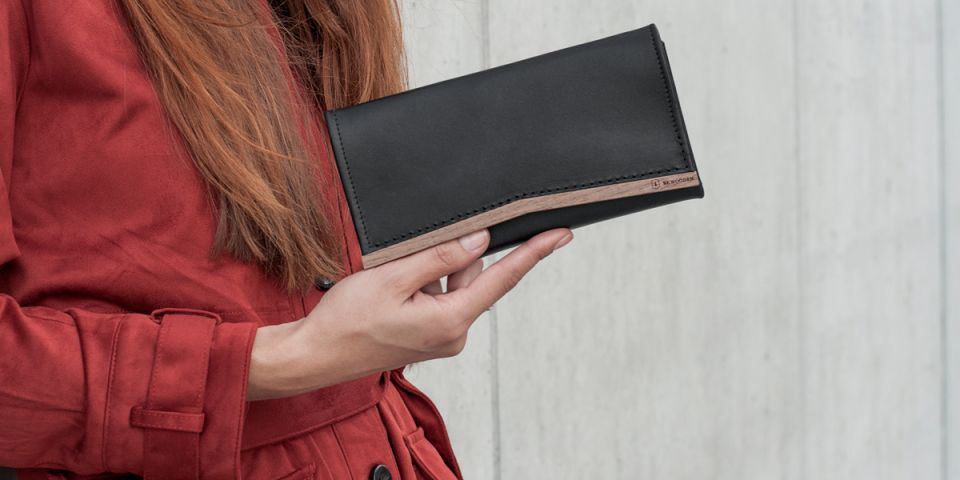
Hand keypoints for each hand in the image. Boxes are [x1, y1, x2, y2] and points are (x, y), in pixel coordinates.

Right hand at [247, 227, 572, 400]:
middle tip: (413, 254)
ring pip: (455, 286)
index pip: (502, 278)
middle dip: (452, 256)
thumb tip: (481, 240)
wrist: (317, 354)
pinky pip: (441, 299)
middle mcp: (454, 334)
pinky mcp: (430, 337)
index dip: (533, 253)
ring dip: (433, 271)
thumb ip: (442, 256)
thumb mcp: (394, 276)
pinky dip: (426, 284)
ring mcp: (442, 338)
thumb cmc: (347, 319)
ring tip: (394, 277)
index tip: (560, 235)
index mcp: (450, 321)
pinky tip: (396, 286)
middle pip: (474, 277)